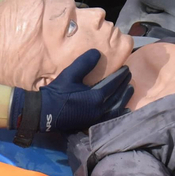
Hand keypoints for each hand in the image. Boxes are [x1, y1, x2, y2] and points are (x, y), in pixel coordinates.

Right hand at [10, 50, 133, 136]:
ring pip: (117, 108)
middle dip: (125, 85)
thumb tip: (97, 52)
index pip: (113, 83)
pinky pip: (111, 118)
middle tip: (130, 76)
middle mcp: (100, 109)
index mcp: (96, 97)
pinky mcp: (92, 123)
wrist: (44, 113)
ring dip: (124, 98)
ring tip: (130, 90)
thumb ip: (84, 63)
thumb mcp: (70, 74)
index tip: (126, 68)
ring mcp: (97, 118)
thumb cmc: (57, 92)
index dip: (121, 75)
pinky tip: (123, 109)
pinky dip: (119, 113)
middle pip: (117, 96)